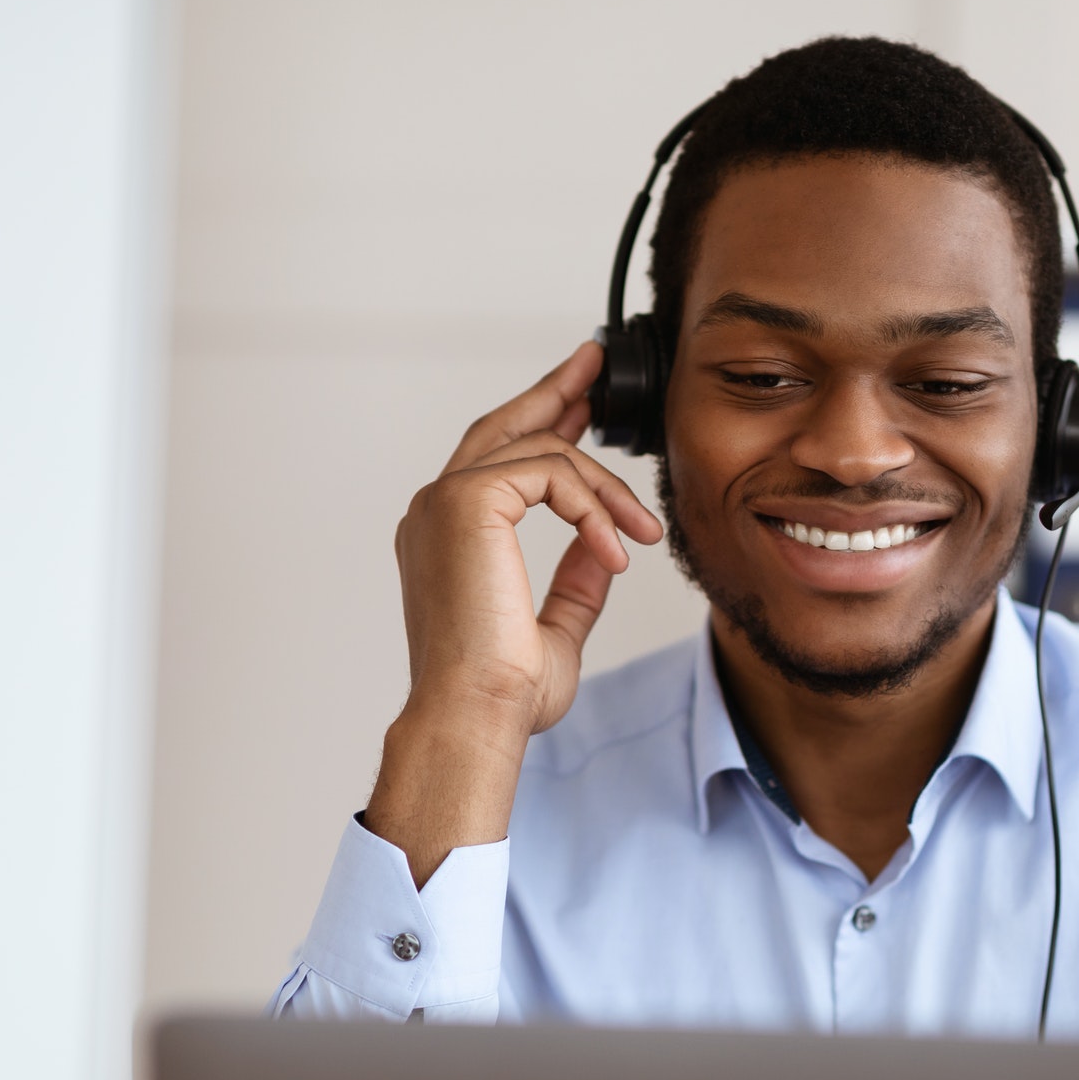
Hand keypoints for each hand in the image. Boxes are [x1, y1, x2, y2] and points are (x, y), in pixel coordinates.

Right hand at [366, 342, 663, 882]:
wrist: (476, 714)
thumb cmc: (502, 692)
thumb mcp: (555, 628)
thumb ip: (575, 580)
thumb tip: (601, 543)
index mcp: (446, 536)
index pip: (496, 460)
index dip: (541, 422)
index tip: (581, 404)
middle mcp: (435, 509)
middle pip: (504, 426)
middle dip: (556, 390)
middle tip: (596, 366)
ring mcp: (445, 500)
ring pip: (545, 453)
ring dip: (607, 489)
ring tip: (643, 532)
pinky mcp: (467, 500)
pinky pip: (553, 472)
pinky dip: (594, 507)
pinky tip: (615, 548)